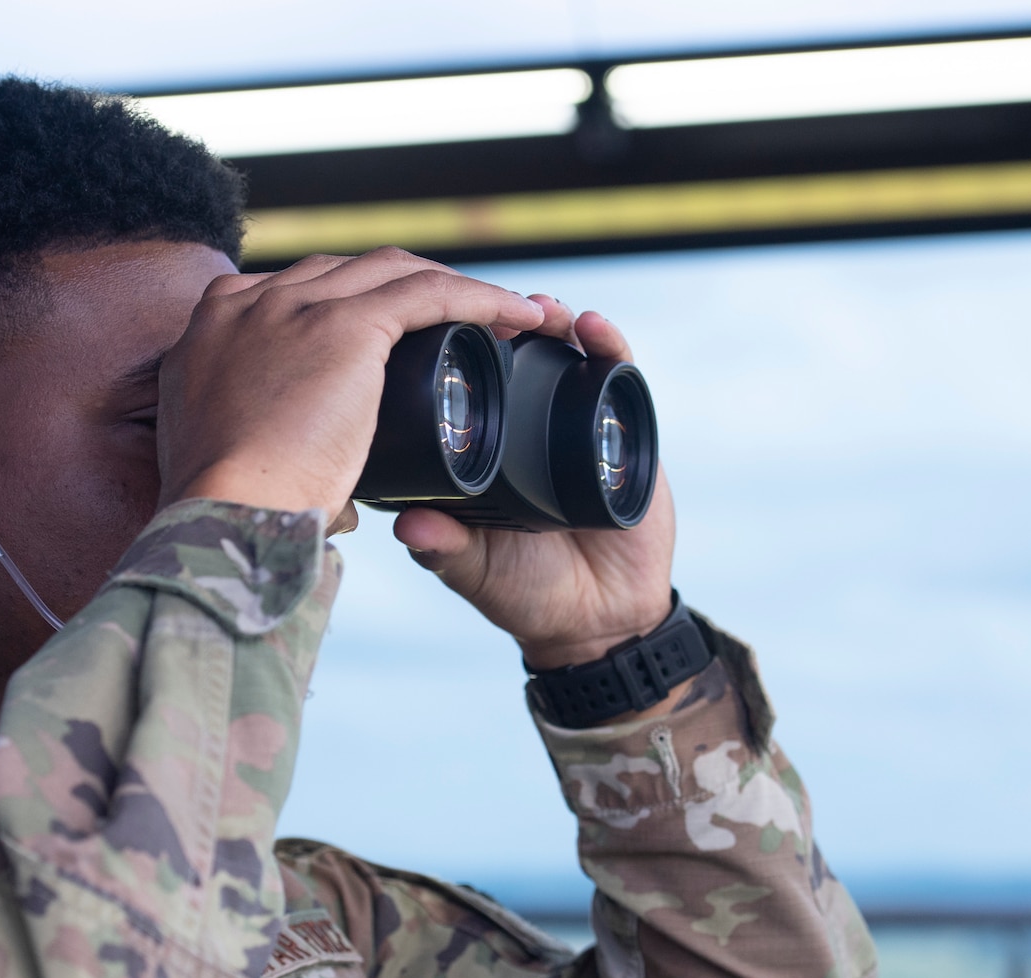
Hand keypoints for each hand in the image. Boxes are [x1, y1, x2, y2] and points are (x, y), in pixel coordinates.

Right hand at [154, 249, 547, 518]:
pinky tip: (516, 317)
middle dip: (402, 291)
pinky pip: (428, 294)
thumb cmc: (227, 514)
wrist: (221, 516)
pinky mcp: (343, 325)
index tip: (386, 342)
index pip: (293, 297)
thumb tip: (333, 498)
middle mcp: (248, 302)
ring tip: (500, 317)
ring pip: (391, 272)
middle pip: (343, 273)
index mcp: (212, 331)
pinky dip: (480, 300)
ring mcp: (295, 307)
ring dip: (451, 287)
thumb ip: (271, 461)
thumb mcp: (227, 468)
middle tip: (455, 325)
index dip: (346, 309)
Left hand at [393, 302, 676, 669]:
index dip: (451, 347)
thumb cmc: (525, 592)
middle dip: (503, 321)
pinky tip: (592, 328)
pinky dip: (607, 346)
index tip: (437, 324)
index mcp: (481, 449)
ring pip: (562, 355)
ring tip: (542, 309)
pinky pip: (617, 377)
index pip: (462, 384)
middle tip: (491, 305)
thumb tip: (406, 526)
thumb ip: (445, 550)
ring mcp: (573, 422)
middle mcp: (524, 426)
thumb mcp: (475, 570)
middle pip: (512, 354)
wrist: (600, 619)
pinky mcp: (623, 428)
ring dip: (552, 322)